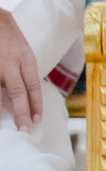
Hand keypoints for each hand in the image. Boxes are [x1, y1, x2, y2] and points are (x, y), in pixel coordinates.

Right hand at [0, 7, 42, 131]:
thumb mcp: (23, 54)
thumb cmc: (10, 41)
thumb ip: (23, 74)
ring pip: (0, 92)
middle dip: (22, 112)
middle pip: (18, 91)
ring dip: (1, 110)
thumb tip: (24, 99)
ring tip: (4, 127)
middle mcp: (12, 63)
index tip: (36, 121)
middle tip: (24, 129)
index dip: (35, 104)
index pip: (33, 86)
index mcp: (26, 60)